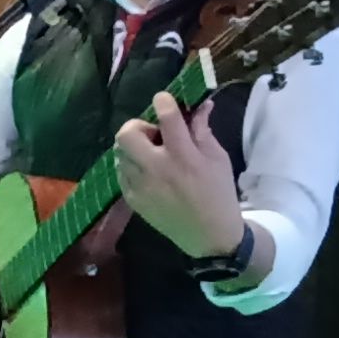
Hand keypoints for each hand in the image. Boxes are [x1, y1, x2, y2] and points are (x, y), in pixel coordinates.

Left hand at [112, 92, 245, 261]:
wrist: (210, 237)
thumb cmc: (218, 194)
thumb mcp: (218, 159)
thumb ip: (202, 130)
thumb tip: (199, 104)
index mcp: (183, 157)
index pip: (166, 117)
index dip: (164, 101)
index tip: (165, 100)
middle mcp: (157, 169)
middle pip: (127, 134)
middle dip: (138, 126)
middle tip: (154, 134)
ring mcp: (141, 186)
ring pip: (119, 152)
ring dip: (134, 146)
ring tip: (151, 154)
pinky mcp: (133, 200)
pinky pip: (121, 172)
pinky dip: (131, 166)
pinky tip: (148, 172)